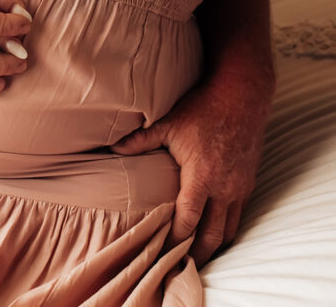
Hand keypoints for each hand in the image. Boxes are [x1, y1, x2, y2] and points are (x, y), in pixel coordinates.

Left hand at [110, 71, 272, 265]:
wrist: (242, 96)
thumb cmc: (204, 109)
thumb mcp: (170, 124)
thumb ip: (141, 140)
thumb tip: (112, 148)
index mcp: (202, 178)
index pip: (188, 221)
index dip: (175, 240)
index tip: (162, 252)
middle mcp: (224, 189)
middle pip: (212, 236)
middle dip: (197, 254)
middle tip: (181, 265)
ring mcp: (240, 188)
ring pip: (229, 229)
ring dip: (214, 244)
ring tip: (197, 253)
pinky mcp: (249, 182)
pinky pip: (239, 214)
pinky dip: (227, 226)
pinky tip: (216, 227)